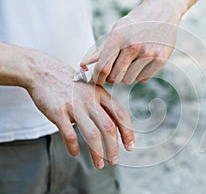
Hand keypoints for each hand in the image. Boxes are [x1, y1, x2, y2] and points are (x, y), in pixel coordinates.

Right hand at [26, 52, 134, 168]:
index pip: (120, 115)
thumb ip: (103, 106)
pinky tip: (75, 153)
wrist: (44, 71)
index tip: (130, 146)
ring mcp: (74, 106)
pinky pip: (69, 134)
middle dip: (114, 147)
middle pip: (109, 127)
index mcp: (101, 94)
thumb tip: (114, 127)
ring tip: (100, 164)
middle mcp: (90, 100)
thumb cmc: (71, 84)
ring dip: (97, 152)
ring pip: (92, 133)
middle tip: (114, 161)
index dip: (128, 132)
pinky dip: (73, 147)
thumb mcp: (91, 89)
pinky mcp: (58, 112)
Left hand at [81, 0, 184, 84]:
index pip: (103, 68)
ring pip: (129, 80)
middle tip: (115, 70)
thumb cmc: (135, 24)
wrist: (162, 13)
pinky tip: (143, 62)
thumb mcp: (116, 31)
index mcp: (118, 38)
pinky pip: (143, 79)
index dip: (98, 78)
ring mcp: (148, 54)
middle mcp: (133, 46)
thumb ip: (100, 51)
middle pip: (115, 78)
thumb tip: (83, 64)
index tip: (98, 80)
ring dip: (127, 75)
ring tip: (132, 61)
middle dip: (112, 77)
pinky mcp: (160, 60)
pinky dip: (141, 74)